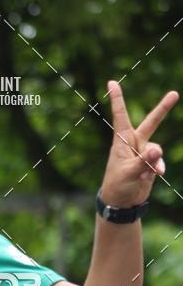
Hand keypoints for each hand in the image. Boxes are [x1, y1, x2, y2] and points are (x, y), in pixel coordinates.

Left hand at [99, 80, 178, 207]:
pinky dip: (157, 168)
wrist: (121, 203)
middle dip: (163, 109)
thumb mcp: (128, 173)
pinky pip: (158, 162)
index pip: (120, 116)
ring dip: (155, 160)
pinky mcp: (150, 164)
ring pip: (156, 149)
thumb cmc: (117, 186)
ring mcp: (143, 153)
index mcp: (121, 141)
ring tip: (151, 172)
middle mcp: (133, 144)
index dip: (117, 99)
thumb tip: (158, 151)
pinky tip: (154, 176)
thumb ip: (144, 161)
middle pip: (151, 123)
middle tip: (174, 94)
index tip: (111, 82)